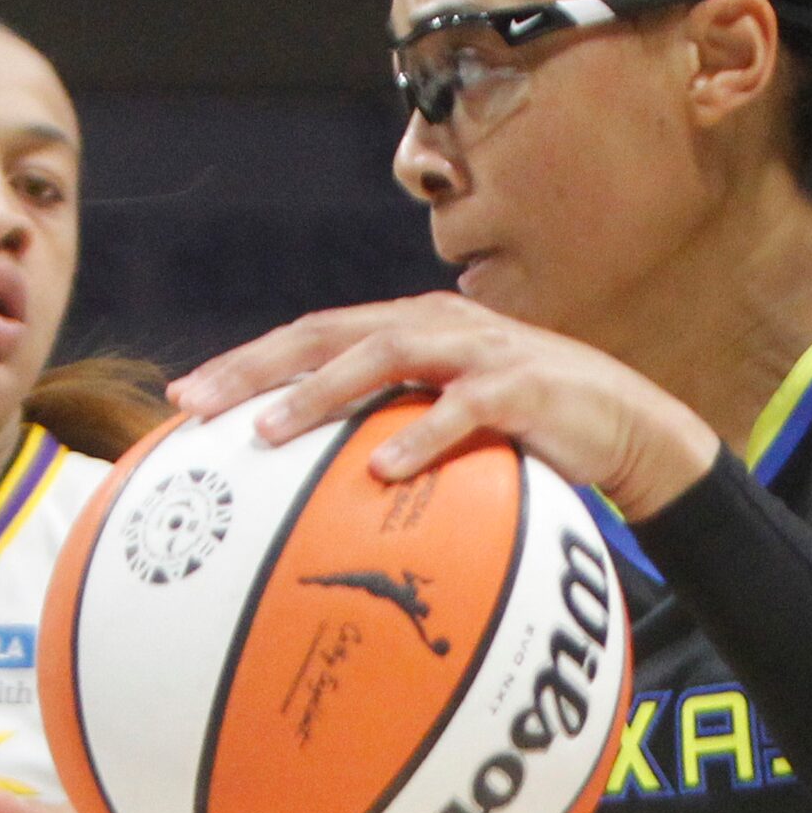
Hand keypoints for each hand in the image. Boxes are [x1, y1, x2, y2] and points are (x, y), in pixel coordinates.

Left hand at [167, 292, 720, 518]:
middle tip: (198, 406)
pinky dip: (421, 437)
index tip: (185, 399)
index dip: (247, 361)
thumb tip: (309, 487)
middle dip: (257, 366)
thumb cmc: (525, 431)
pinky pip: (464, 410)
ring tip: (269, 432)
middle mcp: (433, 325)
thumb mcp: (445, 421)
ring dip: (321, 393)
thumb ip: (386, 429)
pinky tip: (381, 470)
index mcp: (407, 328)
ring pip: (384, 357)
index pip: (311, 335)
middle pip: (328, 333)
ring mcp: (478, 351)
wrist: (625, 425)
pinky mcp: (523, 388)